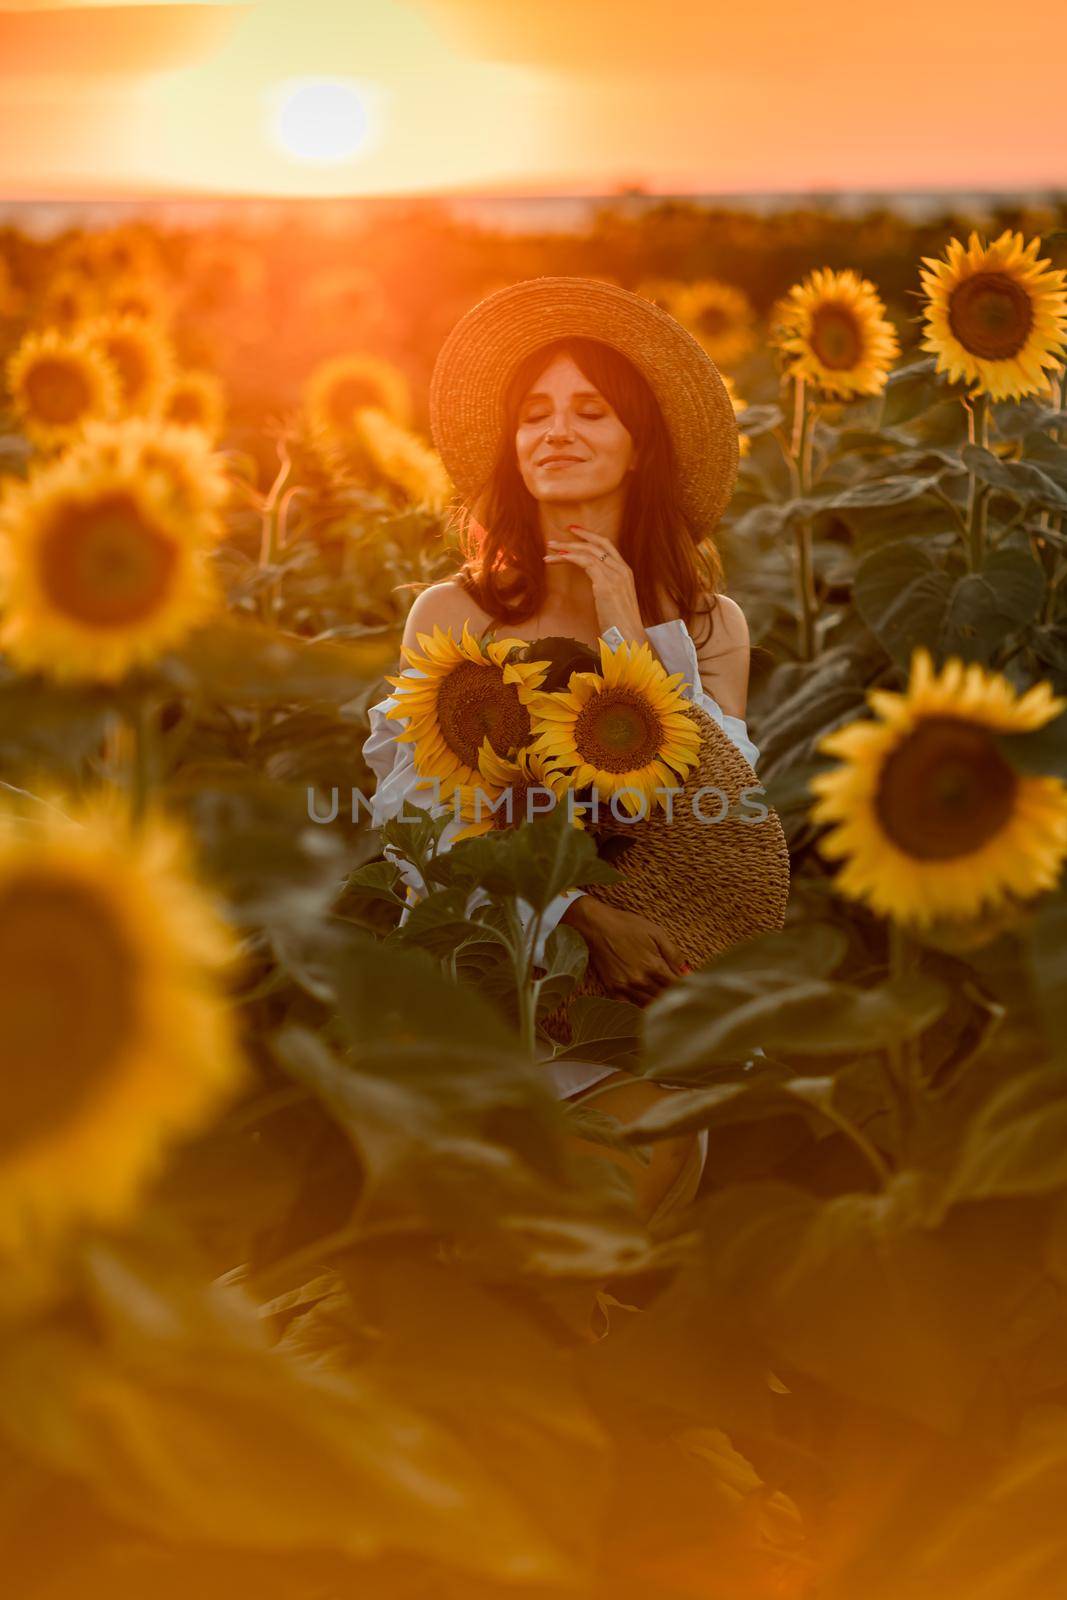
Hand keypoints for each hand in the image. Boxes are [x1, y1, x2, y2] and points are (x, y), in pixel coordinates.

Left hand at [543, 524, 647, 645]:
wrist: (629, 637)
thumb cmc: (620, 624)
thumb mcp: (615, 600)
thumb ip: (607, 588)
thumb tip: (595, 585)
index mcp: (625, 572)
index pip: (607, 546)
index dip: (590, 536)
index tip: (574, 532)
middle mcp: (622, 570)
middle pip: (597, 545)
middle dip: (575, 538)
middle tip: (555, 540)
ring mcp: (615, 575)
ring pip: (589, 552)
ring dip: (567, 549)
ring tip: (550, 549)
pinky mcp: (606, 584)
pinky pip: (586, 563)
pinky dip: (570, 558)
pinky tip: (559, 558)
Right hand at [562, 896, 686, 1005]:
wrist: (597, 926)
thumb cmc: (627, 926)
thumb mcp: (656, 932)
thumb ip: (673, 953)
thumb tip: (686, 971)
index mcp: (653, 966)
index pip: (676, 986)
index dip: (686, 988)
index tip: (692, 989)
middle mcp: (640, 980)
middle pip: (663, 998)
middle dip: (674, 998)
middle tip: (683, 999)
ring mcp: (625, 987)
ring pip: (648, 1006)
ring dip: (659, 1006)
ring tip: (667, 1005)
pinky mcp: (613, 989)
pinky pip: (628, 1007)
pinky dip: (639, 1009)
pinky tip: (646, 1007)